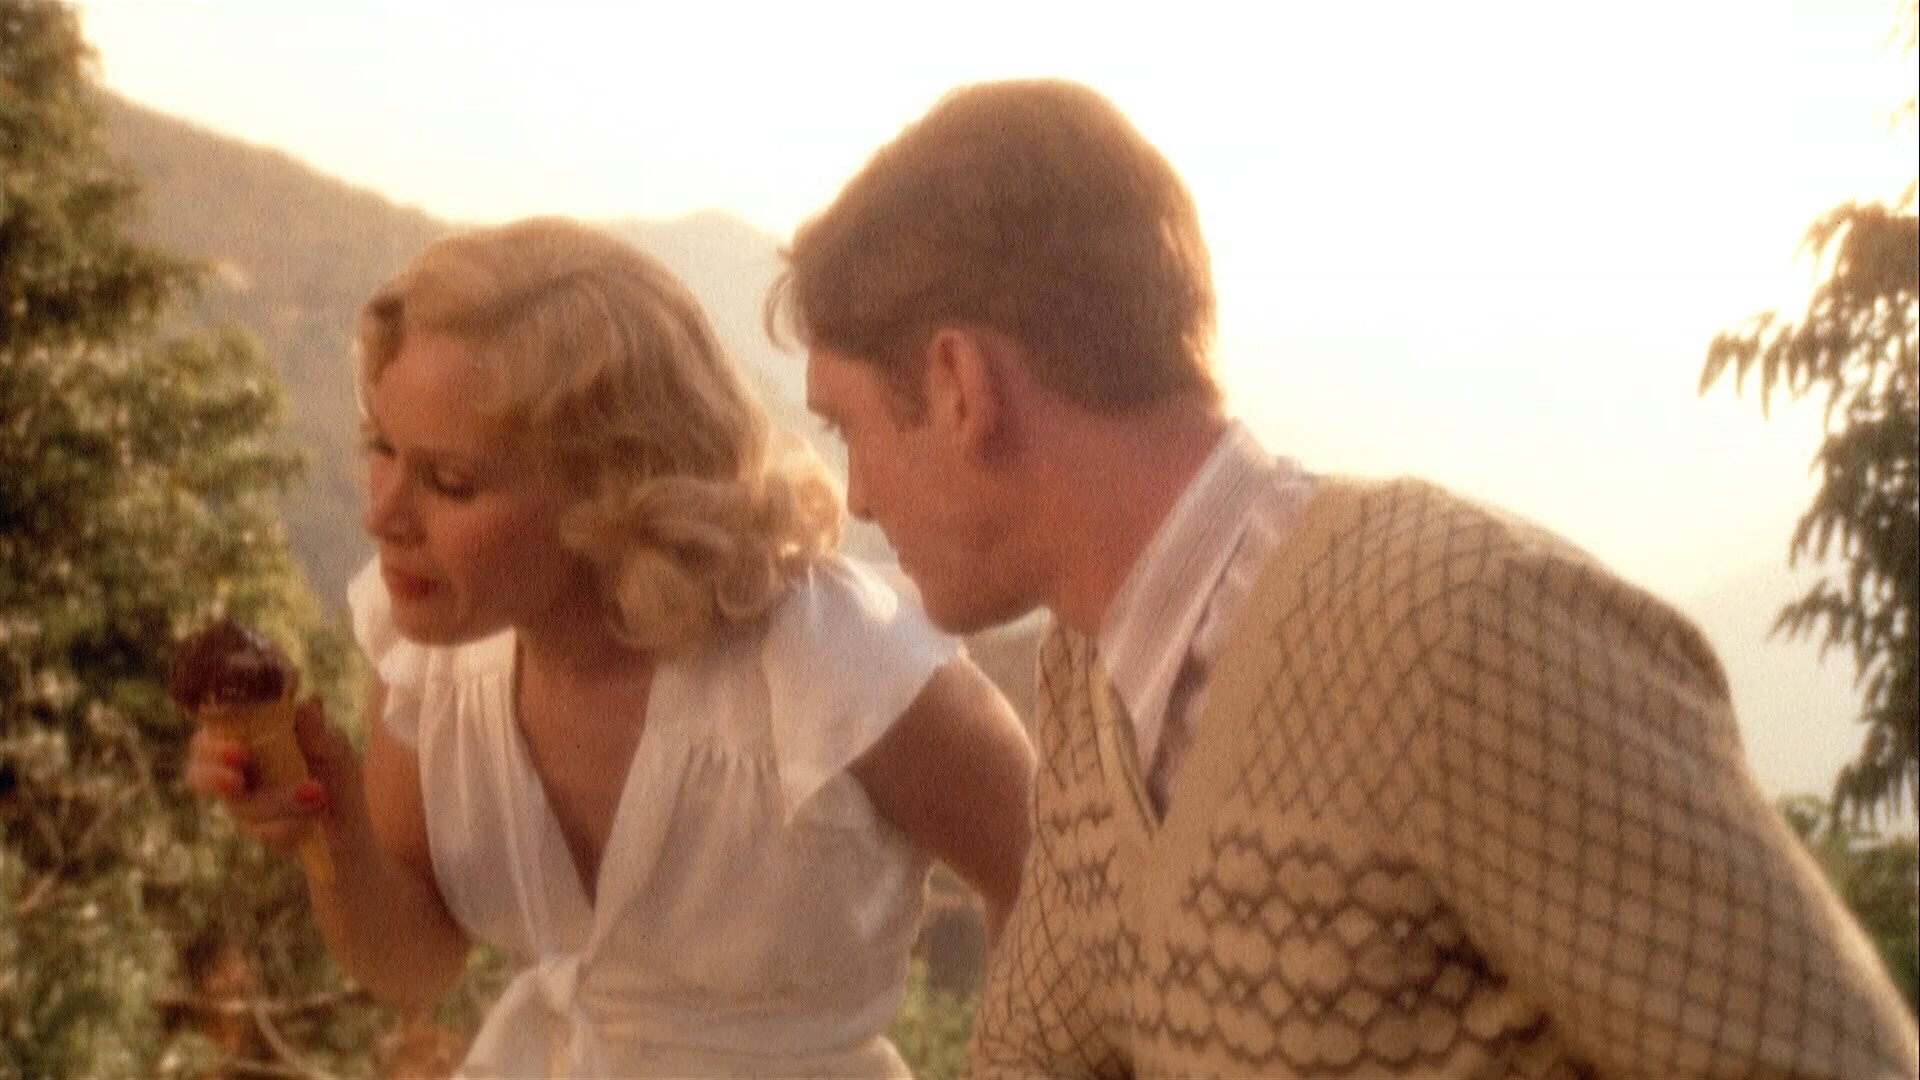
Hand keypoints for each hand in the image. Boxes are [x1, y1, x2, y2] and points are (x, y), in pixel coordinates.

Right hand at [183, 699, 366, 853]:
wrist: (351, 809)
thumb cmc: (331, 764)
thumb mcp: (331, 743)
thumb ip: (317, 730)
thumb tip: (309, 705)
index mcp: (241, 739)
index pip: (206, 738)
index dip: (211, 745)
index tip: (237, 751)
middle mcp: (234, 771)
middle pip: (198, 775)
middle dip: (213, 777)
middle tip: (237, 780)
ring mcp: (244, 804)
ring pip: (242, 807)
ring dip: (278, 801)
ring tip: (317, 792)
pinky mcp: (262, 831)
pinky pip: (265, 833)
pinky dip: (290, 826)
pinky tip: (313, 818)